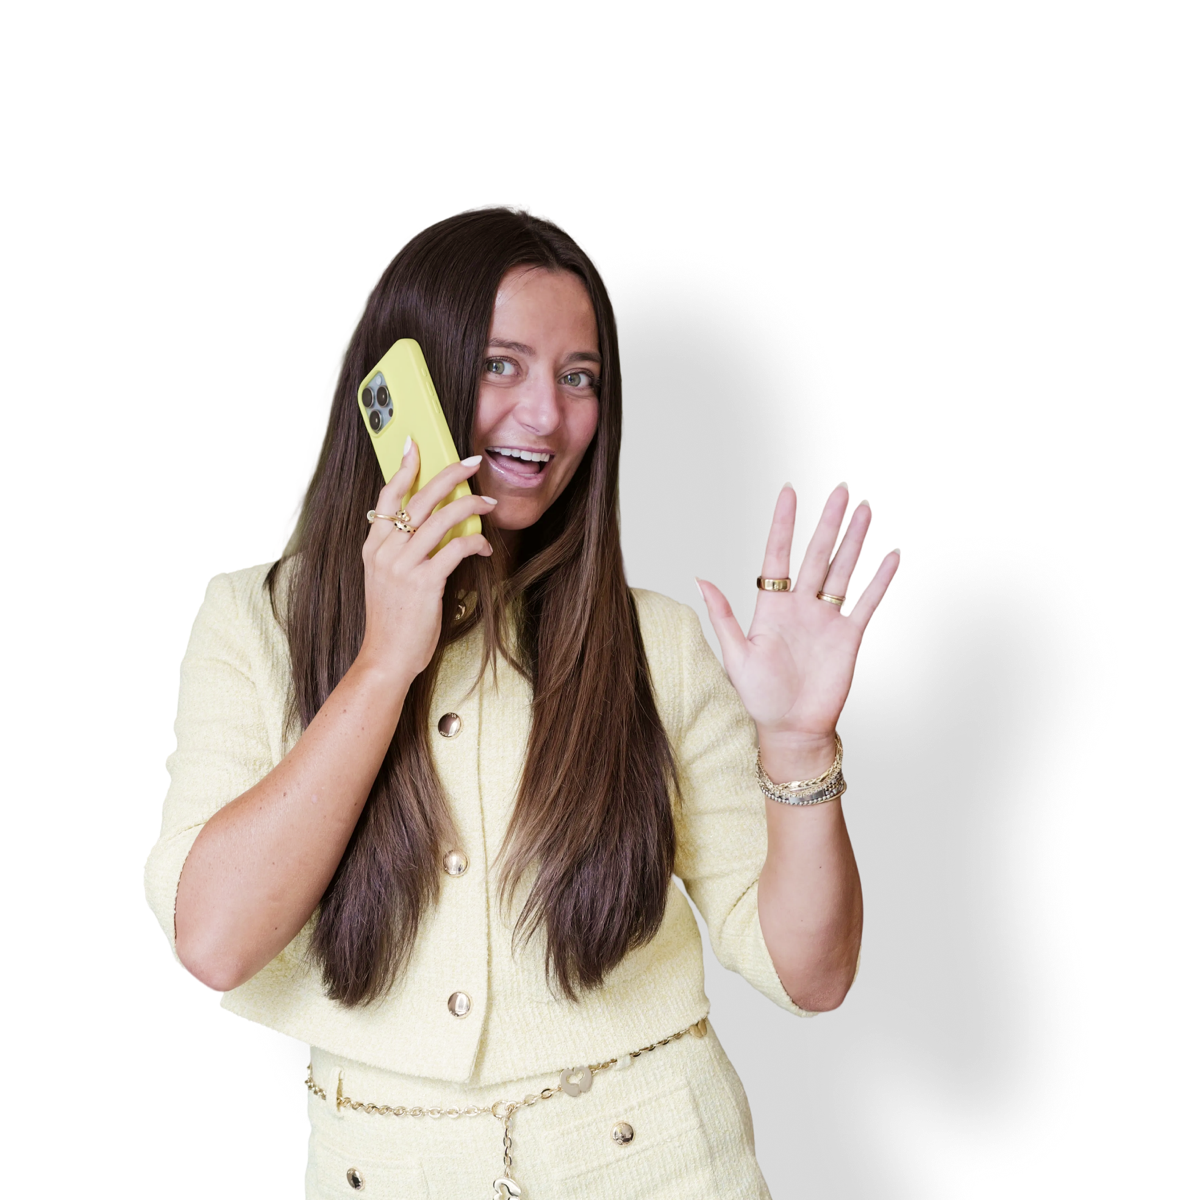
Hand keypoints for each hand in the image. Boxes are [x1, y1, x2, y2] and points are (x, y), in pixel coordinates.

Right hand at [358, 437, 496, 683]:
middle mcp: (385, 551)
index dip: (404, 469)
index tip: (416, 446)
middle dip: (449, 475)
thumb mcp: (385, 579)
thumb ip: (400, 551)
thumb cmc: (392, 620)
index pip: (387, 497)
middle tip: (472, 463)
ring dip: (471, 506)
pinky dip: (475, 542)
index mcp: (373, 546)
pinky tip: (484, 546)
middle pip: (420, 499)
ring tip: (489, 503)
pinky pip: (456, 548)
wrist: (386, 657)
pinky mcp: (425, 582)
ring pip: (441, 518)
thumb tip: (431, 527)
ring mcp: (403, 565)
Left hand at [694, 481, 900, 742]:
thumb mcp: (734, 655)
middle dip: (830, 521)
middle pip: (817, 553)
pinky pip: (867, 601)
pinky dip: (879, 579)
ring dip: (855, 540)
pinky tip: (890, 555)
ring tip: (865, 510)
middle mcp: (801, 605)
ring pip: (843, 569)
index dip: (784, 523)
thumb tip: (699, 579)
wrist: (792, 729)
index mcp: (772, 606)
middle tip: (842, 490)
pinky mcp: (848, 636)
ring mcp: (826, 618)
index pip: (778, 554)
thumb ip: (722, 615)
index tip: (790, 492)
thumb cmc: (760, 697)